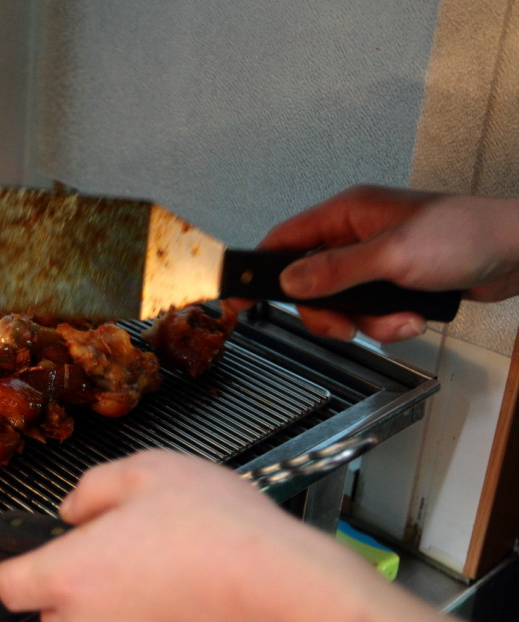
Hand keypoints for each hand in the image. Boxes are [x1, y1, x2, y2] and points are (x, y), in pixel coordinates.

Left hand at [0, 449, 455, 621]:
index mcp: (69, 574)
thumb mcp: (143, 471)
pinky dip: (138, 614)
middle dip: (67, 583)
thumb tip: (75, 510)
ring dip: (103, 604)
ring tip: (149, 571)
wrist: (276, 579)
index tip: (25, 555)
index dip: (12, 564)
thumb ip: (90, 488)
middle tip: (109, 552)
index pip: (3, 585)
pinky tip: (171, 591)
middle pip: (46, 612)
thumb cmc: (215, 528)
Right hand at [230, 185, 518, 341]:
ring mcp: (375, 261)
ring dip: (367, 322)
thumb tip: (289, 282)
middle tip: (344, 324)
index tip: (238, 296)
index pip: (284, 241)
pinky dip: (389, 324)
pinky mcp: (393, 283)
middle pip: (309, 284)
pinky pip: (370, 314)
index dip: (259, 270)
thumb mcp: (392, 255)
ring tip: (398, 317)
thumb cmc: (466, 234)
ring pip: (341, 305)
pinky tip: (412, 317)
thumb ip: (335, 270)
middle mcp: (355, 236)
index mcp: (346, 214)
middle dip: (328, 312)